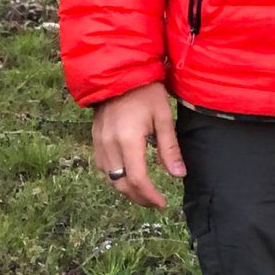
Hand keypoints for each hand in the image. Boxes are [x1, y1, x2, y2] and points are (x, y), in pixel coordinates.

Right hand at [91, 82, 185, 209]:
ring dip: (126, 190)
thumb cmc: (146, 91)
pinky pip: (102, 167)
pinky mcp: (95, 138)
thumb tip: (179, 175)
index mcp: (128, 139)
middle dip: (139, 198)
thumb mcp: (163, 117)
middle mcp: (109, 144)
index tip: (163, 203)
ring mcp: (99, 142)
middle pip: (121, 185)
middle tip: (155, 202)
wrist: (119, 71)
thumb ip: (169, 148)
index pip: (137, 179)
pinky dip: (115, 177)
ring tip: (144, 192)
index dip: (150, 196)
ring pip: (109, 178)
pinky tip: (128, 175)